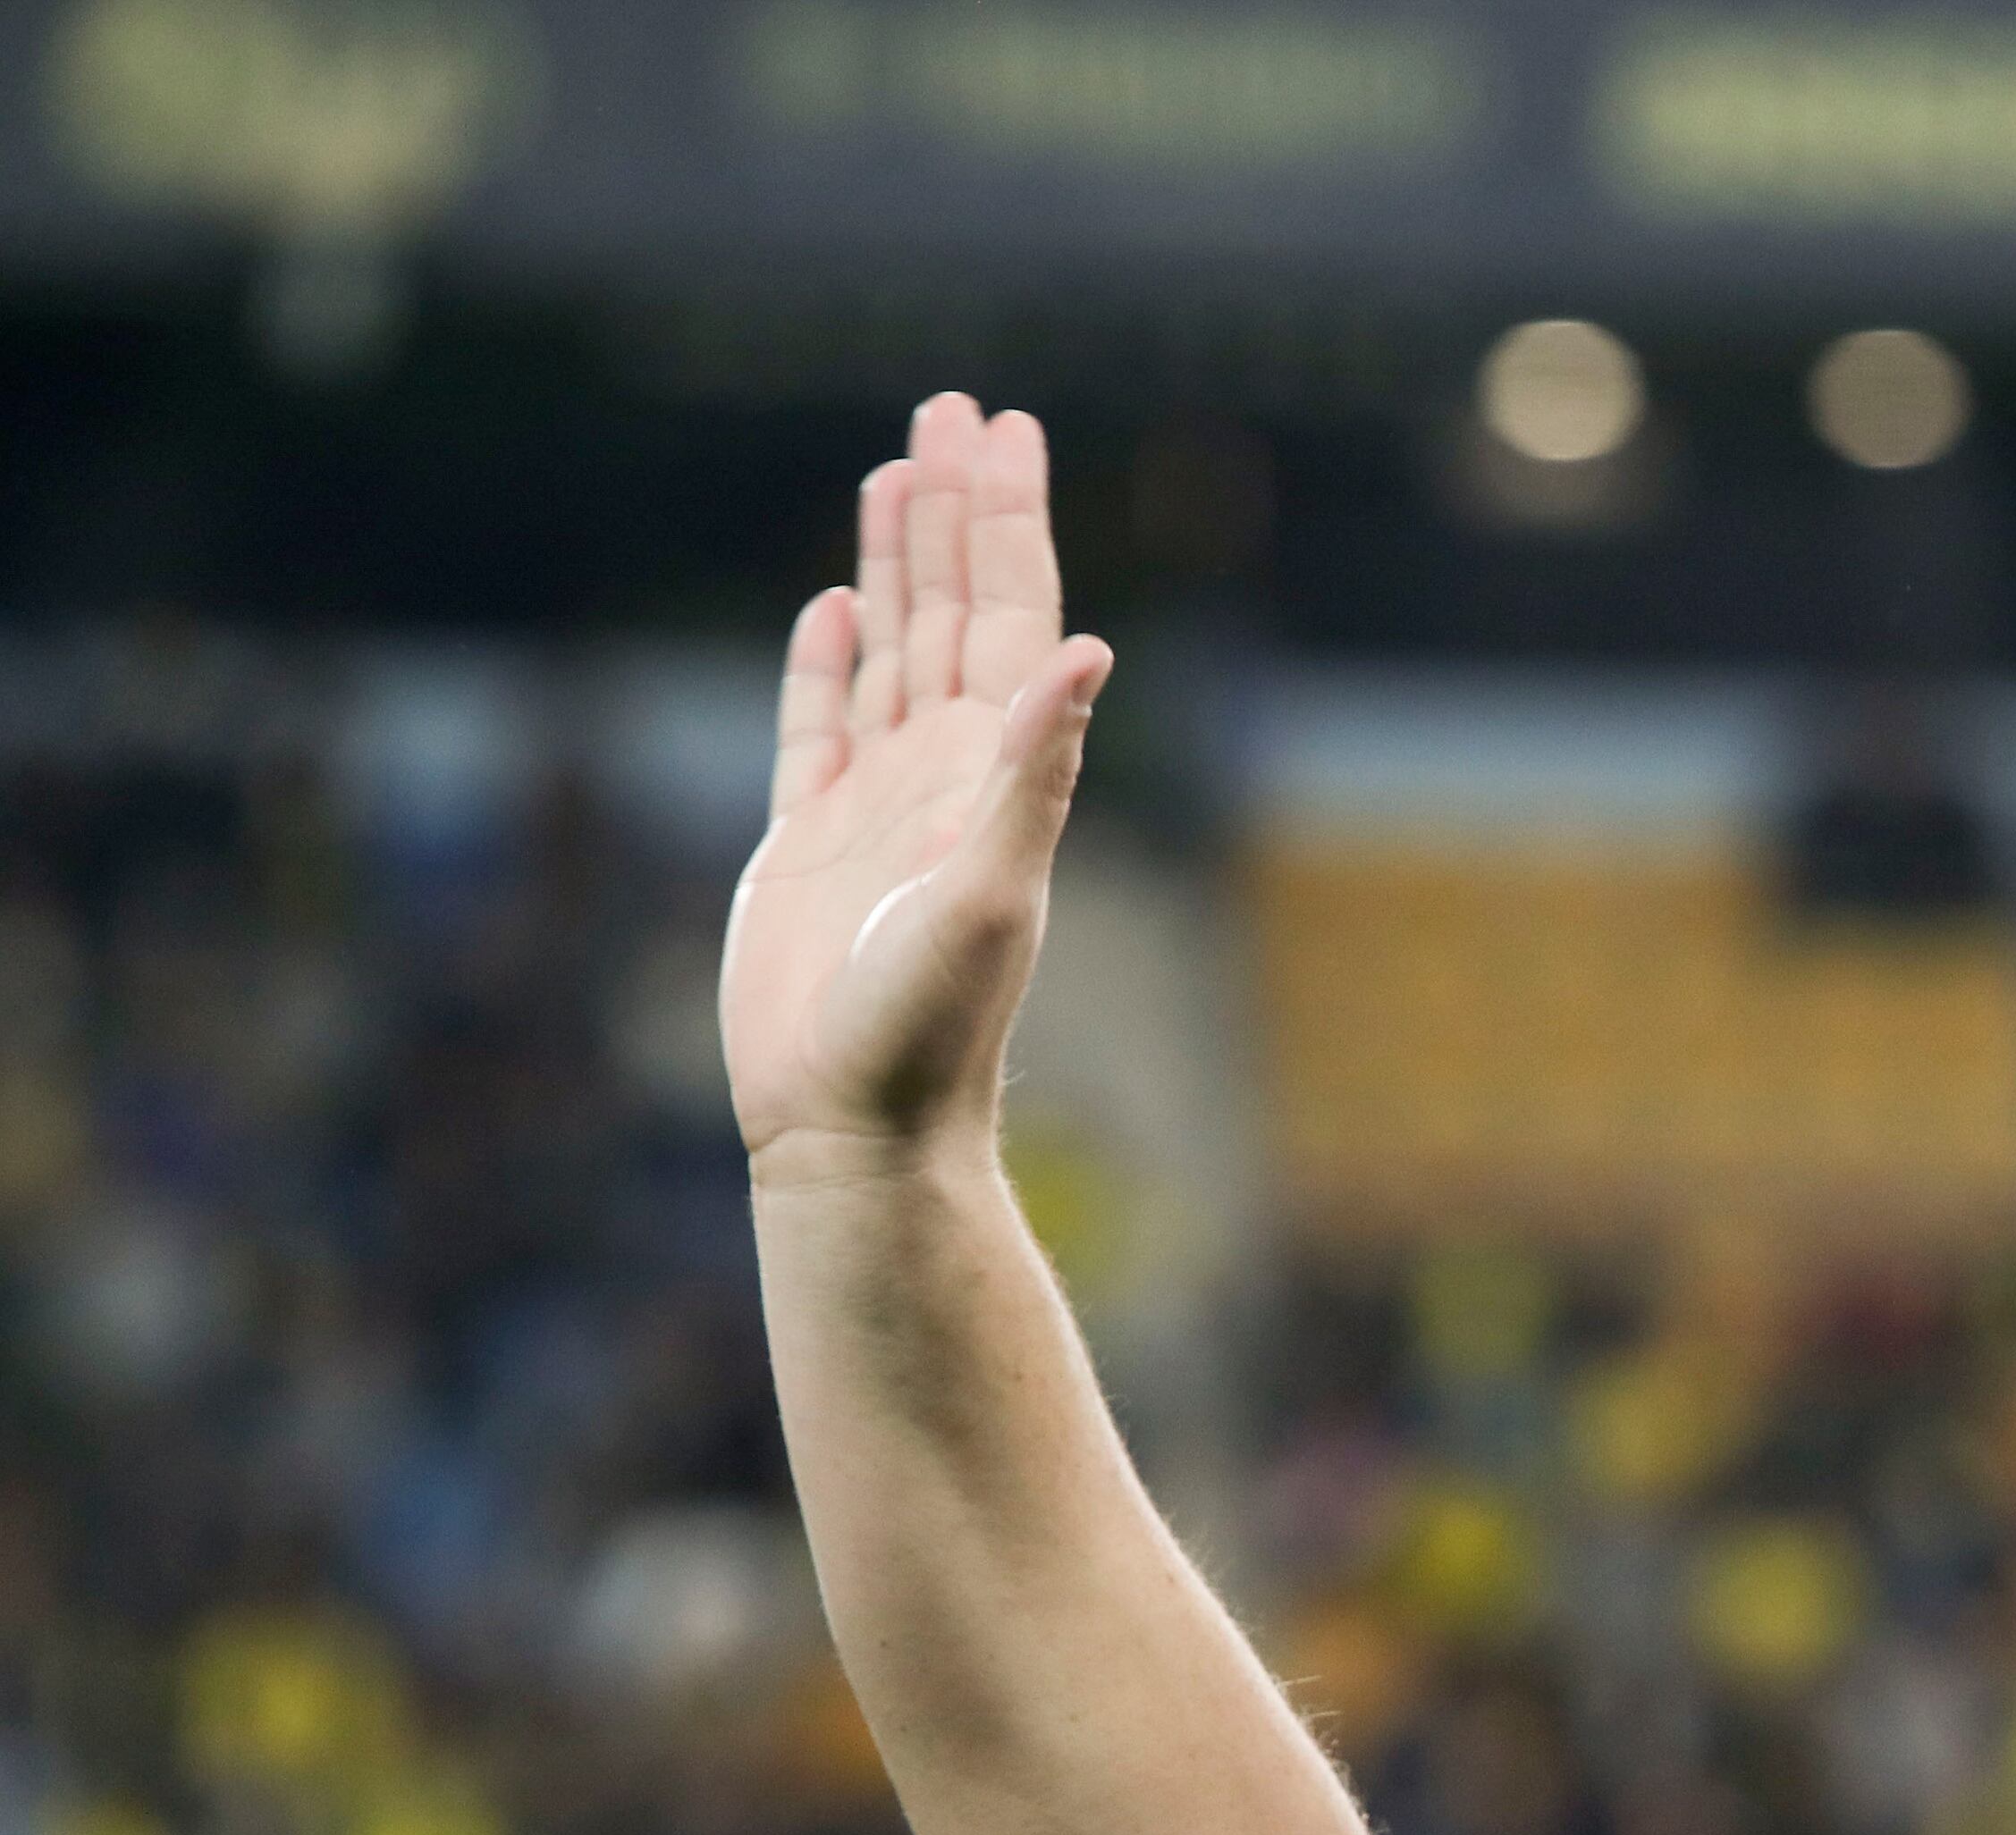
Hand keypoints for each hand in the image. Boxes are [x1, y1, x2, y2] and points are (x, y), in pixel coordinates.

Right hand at [724, 393, 1111, 1178]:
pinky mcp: (807, 843)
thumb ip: (1033, 771)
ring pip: (891, 648)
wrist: (856, 1129)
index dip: (1006, 520)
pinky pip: (819, 724)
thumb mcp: (991, 891)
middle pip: (952, 608)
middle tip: (953, 404)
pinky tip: (840, 604)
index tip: (1007, 428)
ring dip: (896, 559)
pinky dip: (828, 660)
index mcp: (992, 773)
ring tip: (899, 467)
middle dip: (953, 507)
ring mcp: (875, 804)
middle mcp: (943, 775)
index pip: (1008, 615)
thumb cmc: (930, 1029)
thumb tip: (1086, 653)